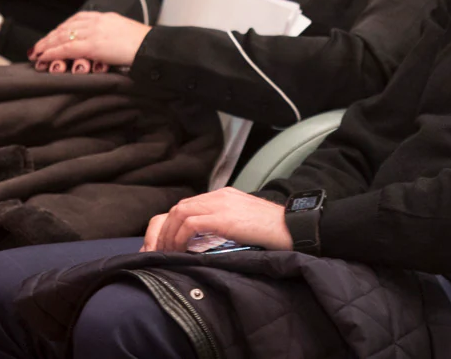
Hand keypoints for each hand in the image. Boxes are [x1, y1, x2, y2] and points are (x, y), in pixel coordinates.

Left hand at [29, 11, 149, 73]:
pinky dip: (52, 53)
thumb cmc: (145, 45)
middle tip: (38, 46)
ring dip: (46, 45)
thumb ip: (113, 35)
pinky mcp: (93, 46)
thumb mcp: (126, 33)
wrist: (153, 47)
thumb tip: (108, 43)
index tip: (53, 35)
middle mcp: (97, 21)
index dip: (62, 28)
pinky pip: (66, 48)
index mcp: (106, 17)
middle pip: (67, 26)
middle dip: (50, 37)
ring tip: (36, 53)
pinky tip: (44, 57)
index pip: (77, 19)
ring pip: (62, 36)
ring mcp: (94, 33)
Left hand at [141, 188, 291, 253]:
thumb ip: (224, 224)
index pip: (186, 205)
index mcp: (223, 195)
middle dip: (163, 230)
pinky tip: (179, 252)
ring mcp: (221, 204)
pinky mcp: (223, 217)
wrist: (292, 226)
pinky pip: (190, 224)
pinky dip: (179, 238)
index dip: (170, 225)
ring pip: (180, 213)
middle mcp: (219, 196)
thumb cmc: (272, 229)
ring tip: (166, 254)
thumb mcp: (244, 222)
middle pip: (178, 208)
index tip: (164, 244)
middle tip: (158, 251)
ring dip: (168, 235)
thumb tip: (205, 241)